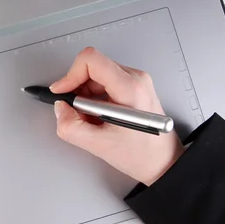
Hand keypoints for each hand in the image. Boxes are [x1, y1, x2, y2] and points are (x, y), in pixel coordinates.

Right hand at [51, 47, 184, 185]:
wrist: (164, 162)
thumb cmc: (143, 155)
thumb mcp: (99, 146)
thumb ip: (71, 127)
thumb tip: (60, 109)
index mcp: (130, 88)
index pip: (91, 60)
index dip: (70, 74)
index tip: (62, 91)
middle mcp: (136, 79)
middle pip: (92, 66)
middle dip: (77, 88)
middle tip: (76, 111)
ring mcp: (135, 81)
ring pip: (96, 74)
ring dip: (84, 94)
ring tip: (90, 118)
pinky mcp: (133, 86)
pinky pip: (104, 81)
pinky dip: (93, 97)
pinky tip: (98, 115)